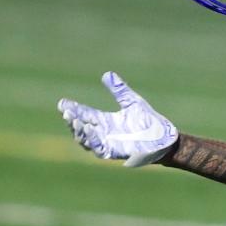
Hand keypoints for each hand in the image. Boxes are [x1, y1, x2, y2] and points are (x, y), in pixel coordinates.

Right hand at [57, 72, 177, 167]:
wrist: (163, 137)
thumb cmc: (149, 121)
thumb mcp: (131, 101)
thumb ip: (119, 90)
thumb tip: (107, 74)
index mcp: (106, 121)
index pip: (85, 114)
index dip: (73, 109)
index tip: (62, 103)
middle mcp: (104, 133)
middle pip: (81, 128)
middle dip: (72, 121)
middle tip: (67, 112)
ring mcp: (108, 143)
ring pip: (85, 140)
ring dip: (79, 131)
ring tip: (75, 121)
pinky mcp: (114, 152)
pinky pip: (98, 148)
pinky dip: (91, 140)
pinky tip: (88, 129)